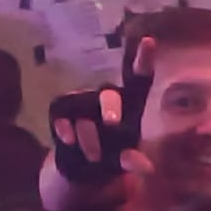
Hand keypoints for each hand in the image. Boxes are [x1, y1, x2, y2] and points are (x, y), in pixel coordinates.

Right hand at [46, 37, 154, 197]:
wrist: (81, 169)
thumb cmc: (111, 158)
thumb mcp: (124, 162)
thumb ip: (132, 160)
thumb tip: (145, 167)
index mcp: (129, 105)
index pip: (138, 79)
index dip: (143, 60)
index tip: (149, 41)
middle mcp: (106, 97)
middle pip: (108, 93)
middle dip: (110, 106)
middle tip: (112, 124)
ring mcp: (82, 101)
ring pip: (84, 111)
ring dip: (89, 138)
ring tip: (94, 159)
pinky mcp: (61, 110)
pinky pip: (61, 113)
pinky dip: (65, 128)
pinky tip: (69, 141)